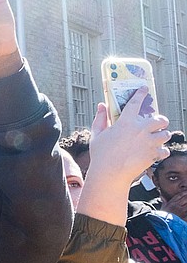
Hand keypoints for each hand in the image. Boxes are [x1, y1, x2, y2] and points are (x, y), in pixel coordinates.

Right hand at [77, 87, 169, 225]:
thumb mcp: (96, 135)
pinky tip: (155, 152)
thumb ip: (100, 118)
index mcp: (125, 122)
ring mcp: (149, 142)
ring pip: (165, 134)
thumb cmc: (100, 155)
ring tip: (156, 138)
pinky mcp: (153, 155)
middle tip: (156, 124)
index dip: (141, 93)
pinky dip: (161, 151)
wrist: (110, 174)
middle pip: (160, 119)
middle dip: (160, 121)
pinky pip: (165, 150)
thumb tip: (101, 105)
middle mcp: (140, 130)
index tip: (144, 88)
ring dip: (162, 135)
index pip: (135, 102)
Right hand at [161, 190, 186, 219]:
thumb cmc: (163, 216)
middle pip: (185, 198)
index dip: (183, 193)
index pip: (179, 196)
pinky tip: (186, 207)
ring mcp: (182, 210)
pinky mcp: (184, 215)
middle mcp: (177, 205)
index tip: (185, 191)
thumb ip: (164, 202)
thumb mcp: (162, 208)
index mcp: (172, 203)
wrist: (165, 223)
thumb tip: (162, 196)